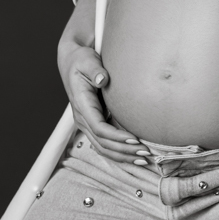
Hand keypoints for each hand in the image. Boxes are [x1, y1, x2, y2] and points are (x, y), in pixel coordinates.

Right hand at [57, 0, 151, 165]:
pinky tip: (134, 156)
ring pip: (103, 148)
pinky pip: (104, 144)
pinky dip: (119, 152)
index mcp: (81, 104)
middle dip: (124, 150)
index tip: (134, 140)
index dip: (116, 137)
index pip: (99, 128)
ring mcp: (87, 123)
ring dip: (122, 156)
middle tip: (146, 153)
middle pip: (102, 143)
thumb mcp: (86, 60)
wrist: (72, 62)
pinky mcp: (94, 123)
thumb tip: (101, 79)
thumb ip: (94, 69)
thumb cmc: (81, 60)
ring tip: (143, 159)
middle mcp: (82, 118)